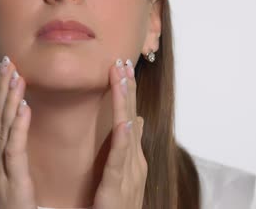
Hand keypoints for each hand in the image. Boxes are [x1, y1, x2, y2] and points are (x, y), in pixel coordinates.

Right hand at [0, 56, 36, 208]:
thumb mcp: (9, 184)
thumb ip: (12, 161)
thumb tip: (18, 137)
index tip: (6, 72)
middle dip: (1, 89)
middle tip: (7, 62)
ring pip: (1, 129)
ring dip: (8, 100)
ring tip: (15, 74)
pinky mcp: (11, 185)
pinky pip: (13, 150)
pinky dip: (17, 126)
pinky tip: (24, 107)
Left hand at [93, 59, 146, 208]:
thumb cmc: (118, 206)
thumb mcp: (124, 172)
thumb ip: (129, 146)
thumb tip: (138, 119)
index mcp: (133, 155)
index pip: (129, 115)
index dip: (126, 91)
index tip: (121, 66)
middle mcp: (135, 159)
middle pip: (130, 116)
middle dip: (127, 88)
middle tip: (123, 61)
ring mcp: (130, 172)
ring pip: (127, 130)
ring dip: (125, 102)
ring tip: (122, 77)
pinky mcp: (119, 186)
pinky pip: (121, 159)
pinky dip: (124, 138)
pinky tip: (125, 121)